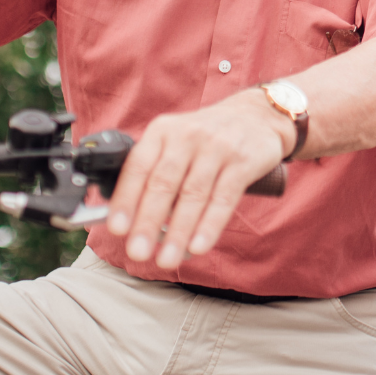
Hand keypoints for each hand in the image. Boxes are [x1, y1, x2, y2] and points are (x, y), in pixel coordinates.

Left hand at [104, 90, 291, 267]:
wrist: (258, 115)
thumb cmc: (206, 139)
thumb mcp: (175, 142)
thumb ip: (154, 173)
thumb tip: (128, 220)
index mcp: (162, 131)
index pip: (138, 166)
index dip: (126, 199)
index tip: (117, 229)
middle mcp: (187, 136)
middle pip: (163, 183)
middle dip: (148, 222)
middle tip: (138, 252)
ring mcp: (217, 148)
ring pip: (193, 195)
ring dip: (178, 231)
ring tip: (167, 259)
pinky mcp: (243, 162)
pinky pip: (223, 198)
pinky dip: (210, 225)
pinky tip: (198, 246)